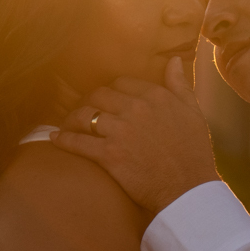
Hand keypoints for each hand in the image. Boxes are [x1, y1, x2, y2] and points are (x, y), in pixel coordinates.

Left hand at [51, 57, 221, 214]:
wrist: (188, 190)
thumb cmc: (193, 153)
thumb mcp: (194, 113)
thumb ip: (180, 85)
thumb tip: (172, 60)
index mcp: (155, 96)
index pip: (121, 83)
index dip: (110, 91)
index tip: (105, 101)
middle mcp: (136, 108)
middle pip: (99, 95)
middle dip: (88, 102)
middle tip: (83, 112)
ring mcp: (121, 131)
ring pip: (85, 115)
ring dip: (72, 119)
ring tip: (67, 125)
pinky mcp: (109, 155)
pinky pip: (78, 142)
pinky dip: (63, 139)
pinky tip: (55, 138)